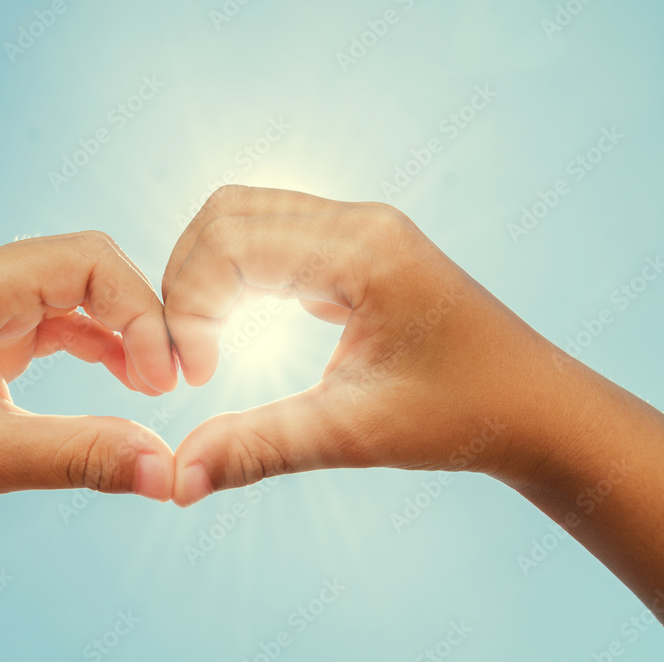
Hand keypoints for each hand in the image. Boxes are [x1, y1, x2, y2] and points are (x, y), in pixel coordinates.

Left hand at [0, 232, 178, 561]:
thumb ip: (81, 456)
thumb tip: (167, 471)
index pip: (89, 263)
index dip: (143, 313)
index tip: (167, 381)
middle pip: (87, 267)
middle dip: (139, 316)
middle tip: (173, 380)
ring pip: (72, 294)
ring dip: (120, 332)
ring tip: (153, 386)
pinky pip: (51, 323)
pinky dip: (93, 347)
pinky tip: (121, 380)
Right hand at [163, 185, 569, 505]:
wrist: (534, 408)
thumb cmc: (464, 416)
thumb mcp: (355, 433)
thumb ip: (261, 447)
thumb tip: (180, 478)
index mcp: (363, 251)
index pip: (229, 242)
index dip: (191, 307)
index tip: (197, 376)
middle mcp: (360, 222)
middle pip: (225, 213)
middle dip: (187, 283)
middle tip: (190, 356)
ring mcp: (360, 228)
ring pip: (242, 217)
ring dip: (206, 277)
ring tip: (207, 344)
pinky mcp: (357, 247)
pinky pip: (270, 236)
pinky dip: (235, 276)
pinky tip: (238, 327)